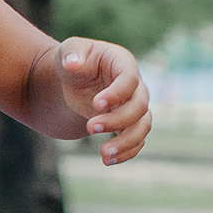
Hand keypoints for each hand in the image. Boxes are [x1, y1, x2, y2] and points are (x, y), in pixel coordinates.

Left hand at [56, 39, 151, 165]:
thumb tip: (72, 63)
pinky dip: (126, 153)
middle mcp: (135, 85)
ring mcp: (134, 106)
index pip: (130, 79)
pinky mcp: (129, 124)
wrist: (75, 81)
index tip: (95, 104)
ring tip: (103, 155)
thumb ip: (71, 53)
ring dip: (126, 142)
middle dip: (117, 120)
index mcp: (123, 63)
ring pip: (142, 126)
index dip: (117, 93)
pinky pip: (137, 140)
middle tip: (90, 127)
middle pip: (139, 106)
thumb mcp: (69, 51)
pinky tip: (107, 161)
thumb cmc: (74, 61)